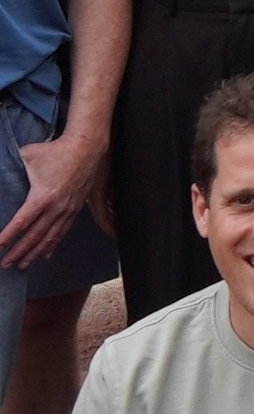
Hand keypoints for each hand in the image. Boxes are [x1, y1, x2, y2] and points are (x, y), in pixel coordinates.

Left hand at [0, 131, 105, 267]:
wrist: (86, 148)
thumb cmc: (55, 151)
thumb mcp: (27, 155)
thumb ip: (11, 165)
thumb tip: (0, 171)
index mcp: (43, 196)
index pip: (22, 223)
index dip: (8, 237)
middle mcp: (56, 207)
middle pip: (34, 236)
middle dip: (18, 252)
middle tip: (5, 265)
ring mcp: (67, 210)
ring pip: (49, 238)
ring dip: (34, 253)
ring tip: (22, 265)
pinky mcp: (75, 209)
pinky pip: (62, 232)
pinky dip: (52, 245)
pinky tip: (44, 255)